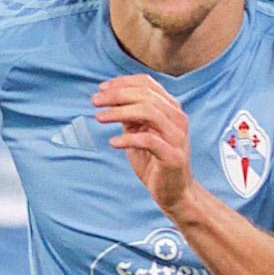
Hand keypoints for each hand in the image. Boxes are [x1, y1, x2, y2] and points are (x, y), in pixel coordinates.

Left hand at [93, 74, 200, 219]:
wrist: (174, 192)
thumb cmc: (155, 161)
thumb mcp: (139, 132)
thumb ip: (130, 115)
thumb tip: (109, 98)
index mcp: (171, 108)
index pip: (147, 83)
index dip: (122, 82)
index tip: (101, 89)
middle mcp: (178, 118)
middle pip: (146, 95)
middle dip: (116, 95)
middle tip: (95, 101)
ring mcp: (177, 137)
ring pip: (148, 112)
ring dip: (120, 112)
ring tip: (99, 117)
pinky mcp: (173, 156)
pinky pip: (149, 140)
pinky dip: (127, 139)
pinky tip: (113, 143)